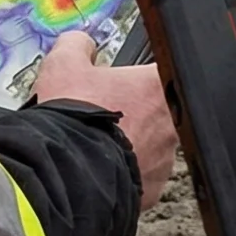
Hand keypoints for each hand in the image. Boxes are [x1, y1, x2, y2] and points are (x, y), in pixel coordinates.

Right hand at [31, 31, 177, 208]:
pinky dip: (122, 173)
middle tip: (103, 114)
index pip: (162, 72)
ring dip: (128, 145)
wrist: (64, 177)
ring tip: (95, 144)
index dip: (141, 76)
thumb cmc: (70, 122)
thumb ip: (77, 46)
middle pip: (157, 112)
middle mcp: (171, 125)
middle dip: (133, 112)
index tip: (125, 83)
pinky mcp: (151, 191)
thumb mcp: (63, 67)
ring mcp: (164, 161)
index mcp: (158, 87)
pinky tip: (97, 168)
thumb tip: (81, 44)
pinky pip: (139, 178)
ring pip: (149, 147)